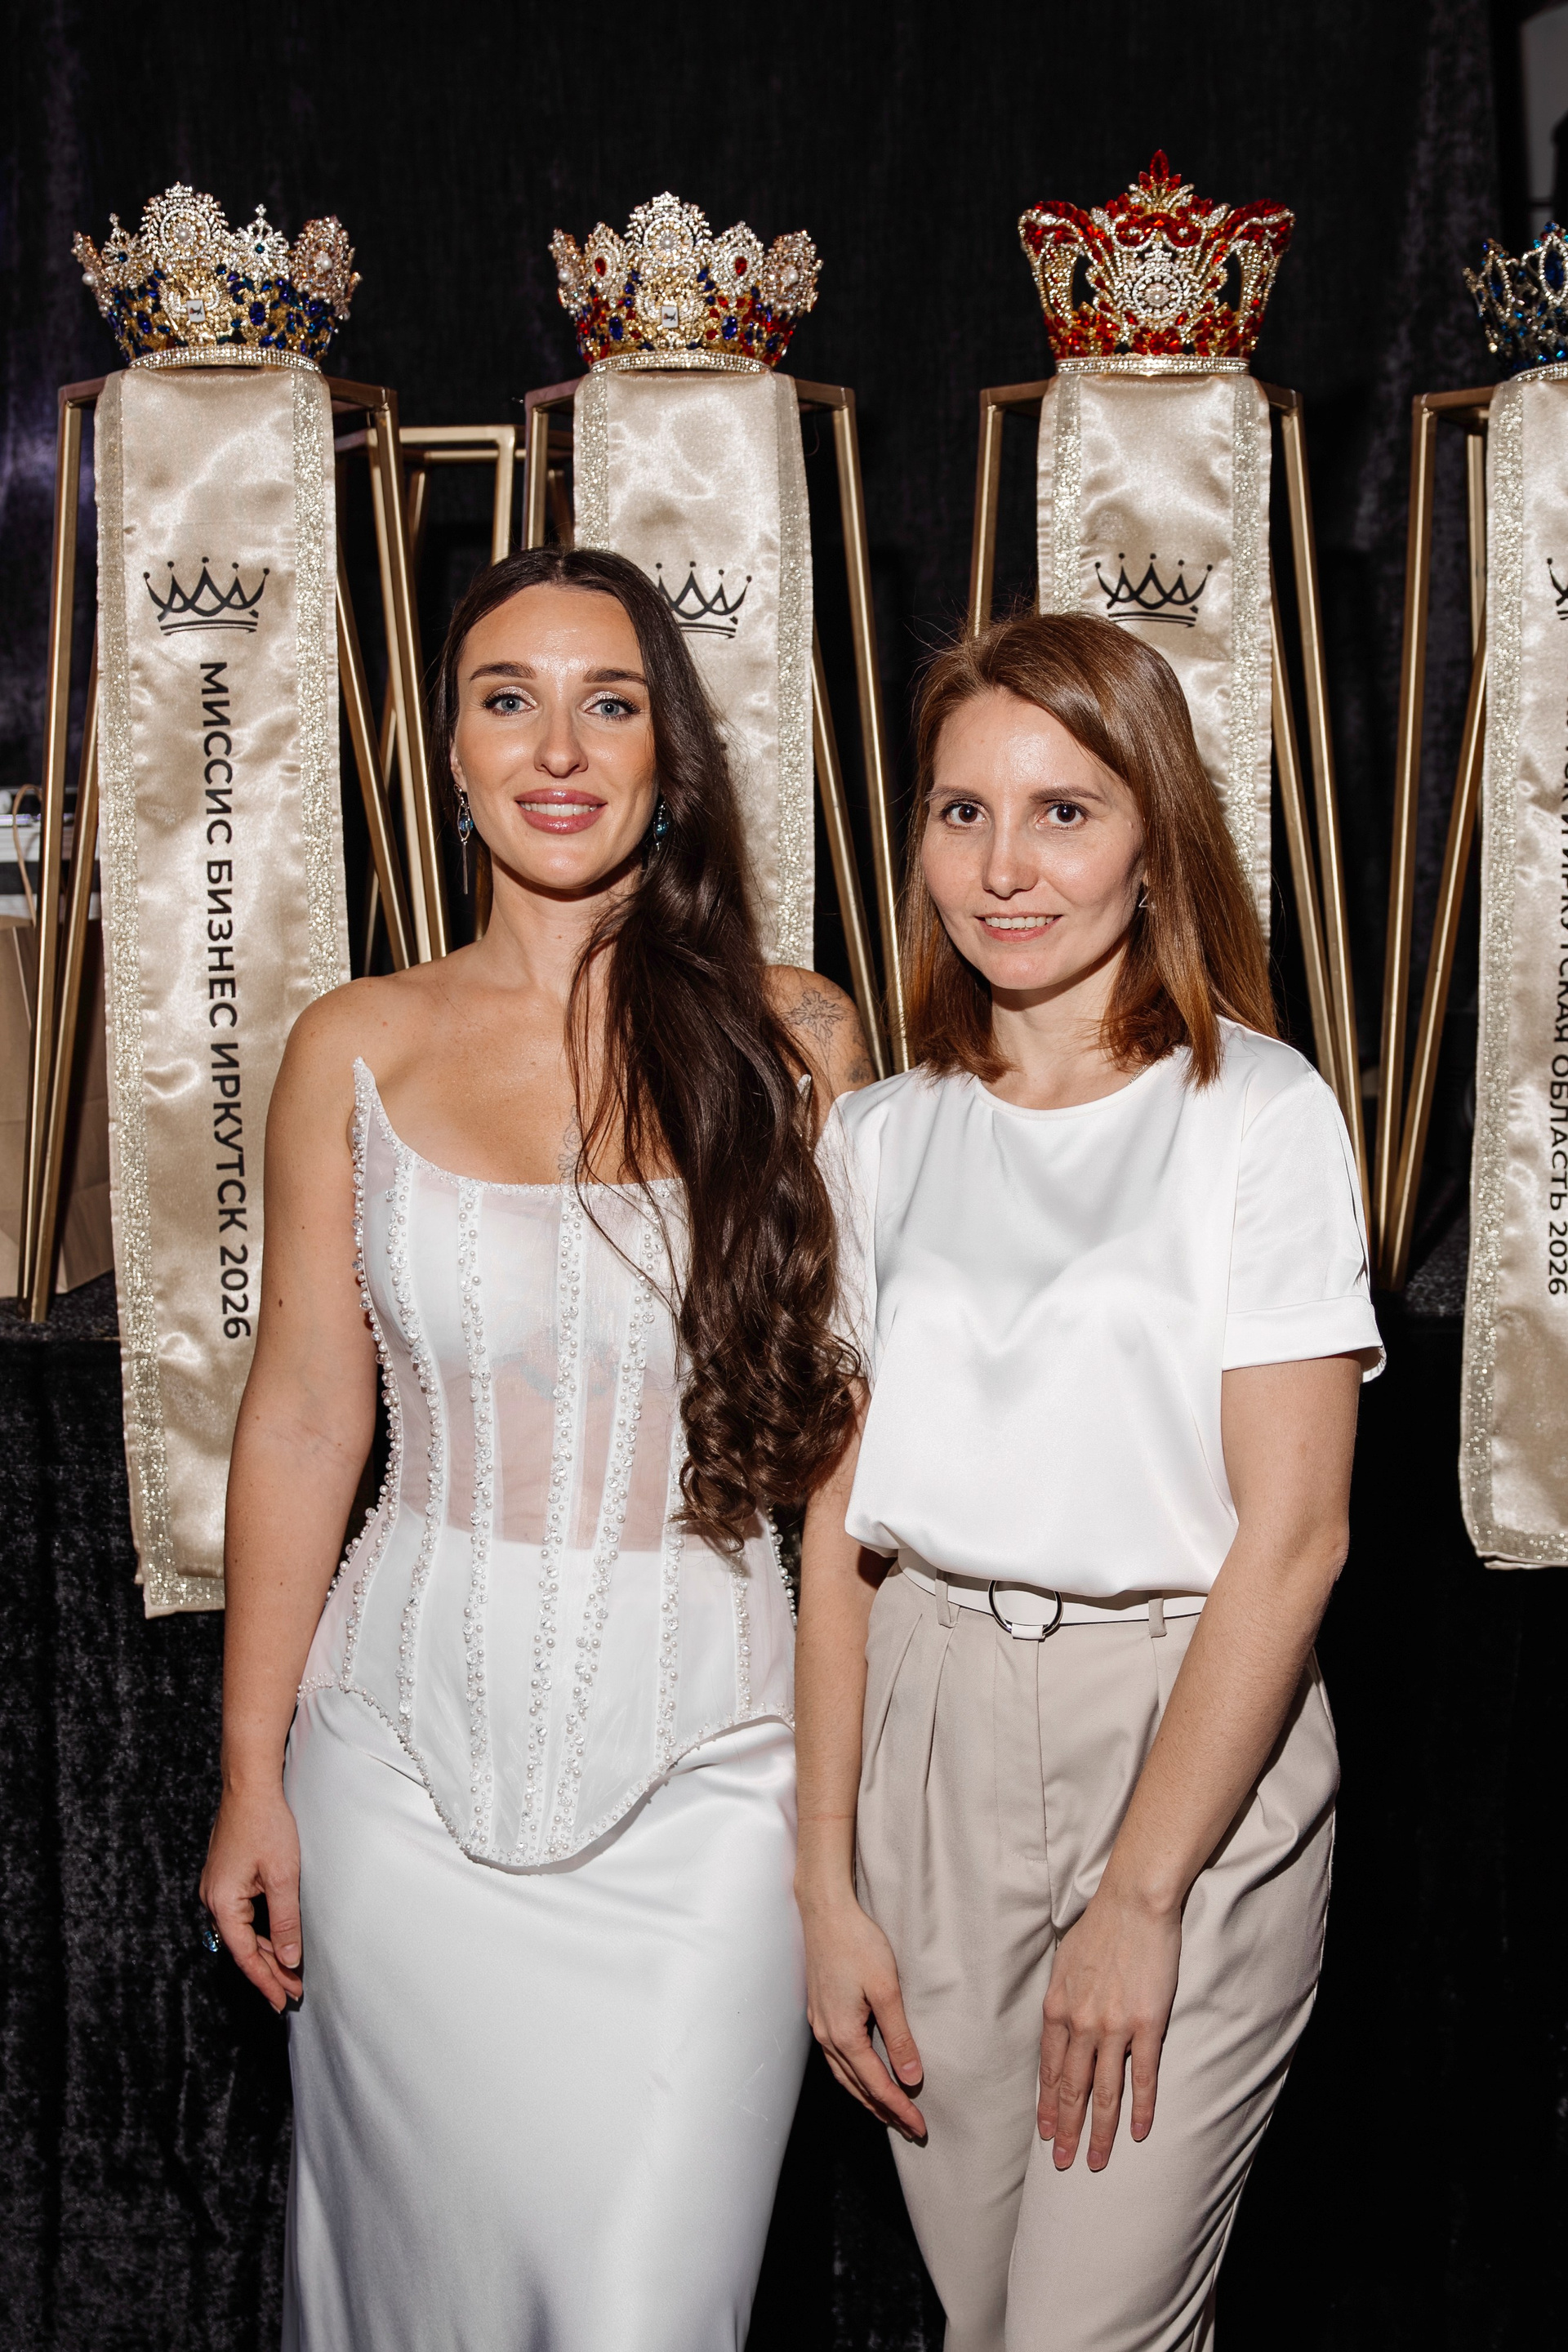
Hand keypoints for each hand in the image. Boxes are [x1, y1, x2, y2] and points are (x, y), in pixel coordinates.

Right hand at [199, 1783, 302, 2012]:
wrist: (249, 1786)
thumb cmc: (266, 1825)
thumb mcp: (283, 1877)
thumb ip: (285, 1921)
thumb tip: (288, 1960)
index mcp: (222, 1903)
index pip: (246, 1955)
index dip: (266, 1981)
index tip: (283, 2002)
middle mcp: (212, 1900)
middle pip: (242, 1947)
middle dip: (268, 1971)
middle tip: (293, 1994)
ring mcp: (217, 1889)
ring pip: (243, 1932)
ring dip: (266, 1951)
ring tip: (290, 1974)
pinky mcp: (225, 1878)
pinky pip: (242, 1915)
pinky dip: (260, 1931)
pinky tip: (277, 1940)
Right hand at [800, 1890, 925, 2138]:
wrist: (826, 1912)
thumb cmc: (857, 1944)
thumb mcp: (886, 1990)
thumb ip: (899, 2037)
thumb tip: (911, 2078)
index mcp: (843, 2034)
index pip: (875, 2085)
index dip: (899, 2109)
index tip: (919, 2127)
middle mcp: (826, 2035)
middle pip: (856, 2087)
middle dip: (883, 2111)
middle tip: (909, 2129)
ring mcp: (819, 2023)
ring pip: (843, 2075)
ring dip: (866, 2096)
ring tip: (888, 2112)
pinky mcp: (820, 2011)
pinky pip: (836, 2057)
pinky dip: (853, 2075)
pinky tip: (863, 2073)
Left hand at [1037, 1882, 1181, 2169]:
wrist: (1133, 1902)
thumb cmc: (1099, 1926)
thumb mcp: (1064, 1963)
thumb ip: (1061, 1998)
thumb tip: (1059, 2022)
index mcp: (1057, 2008)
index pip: (1048, 2069)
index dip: (1047, 2105)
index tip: (1045, 2133)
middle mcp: (1080, 2023)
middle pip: (1071, 2088)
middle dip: (1066, 2130)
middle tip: (1063, 2163)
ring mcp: (1113, 2026)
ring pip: (1104, 2091)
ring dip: (1100, 2131)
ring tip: (1097, 2162)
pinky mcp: (1146, 2023)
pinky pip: (1142, 2075)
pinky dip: (1140, 2107)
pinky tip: (1137, 2132)